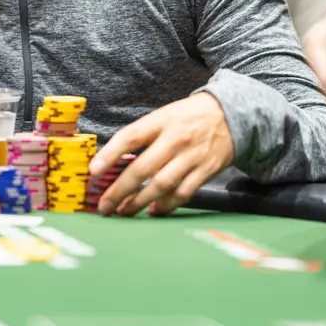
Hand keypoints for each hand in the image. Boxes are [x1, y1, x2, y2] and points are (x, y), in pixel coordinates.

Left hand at [89, 92, 232, 217]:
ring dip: (139, 202)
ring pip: (161, 185)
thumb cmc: (190, 116)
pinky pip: (182, 194)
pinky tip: (152, 210)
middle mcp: (175, 139)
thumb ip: (143, 135)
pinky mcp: (205, 171)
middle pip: (143, 168)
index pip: (130, 137)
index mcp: (161, 121)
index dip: (109, 154)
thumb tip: (115, 160)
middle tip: (104, 205)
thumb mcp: (164, 115)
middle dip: (120, 190)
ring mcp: (191, 156)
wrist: (232, 114)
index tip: (93, 171)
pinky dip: (165, 205)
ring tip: (123, 211)